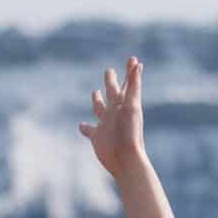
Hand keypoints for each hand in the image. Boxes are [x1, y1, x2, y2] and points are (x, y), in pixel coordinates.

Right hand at [79, 57, 145, 179]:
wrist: (125, 158)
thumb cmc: (130, 132)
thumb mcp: (132, 104)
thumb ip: (133, 84)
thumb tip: (137, 63)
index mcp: (124, 103)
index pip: (127, 83)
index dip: (130, 71)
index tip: (133, 60)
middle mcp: (115, 112)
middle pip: (112, 92)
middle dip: (110, 82)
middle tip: (109, 71)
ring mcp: (106, 124)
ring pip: (99, 108)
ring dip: (97, 101)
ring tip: (95, 92)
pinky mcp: (97, 137)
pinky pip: (89, 130)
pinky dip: (85, 127)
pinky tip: (80, 126)